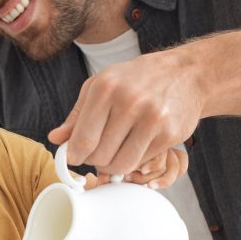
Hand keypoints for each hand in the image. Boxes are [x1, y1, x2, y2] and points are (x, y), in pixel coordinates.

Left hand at [48, 49, 202, 176]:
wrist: (185, 74)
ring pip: (122, 165)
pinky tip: (138, 145)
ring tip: (116, 152)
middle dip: (96, 160)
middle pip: (100, 156)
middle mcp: (129, 102)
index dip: (75, 155)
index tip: (76, 157)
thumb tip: (55, 139)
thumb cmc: (137, 80)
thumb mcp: (102, 86)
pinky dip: (137, 160)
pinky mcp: (170, 134)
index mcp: (106, 88)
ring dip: (115, 165)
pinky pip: (143, 162)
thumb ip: (77, 115)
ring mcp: (152, 119)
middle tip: (100, 152)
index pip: (82, 140)